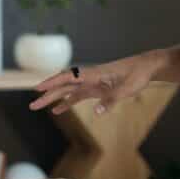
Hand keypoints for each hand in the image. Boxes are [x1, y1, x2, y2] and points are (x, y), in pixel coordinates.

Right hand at [28, 51, 160, 115]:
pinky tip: (58, 109)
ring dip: (54, 98)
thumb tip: (96, 111)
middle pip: (64, 85)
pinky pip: (78, 95)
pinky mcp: (98, 88)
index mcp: (95, 74)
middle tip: (32, 105)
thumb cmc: (138, 75)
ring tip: (39, 107)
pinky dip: (68, 101)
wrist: (147, 67)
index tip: (38, 88)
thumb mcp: (127, 88)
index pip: (69, 77)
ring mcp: (93, 82)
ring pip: (68, 90)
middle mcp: (90, 77)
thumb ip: (111, 99)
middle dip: (47, 94)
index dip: (52, 82)